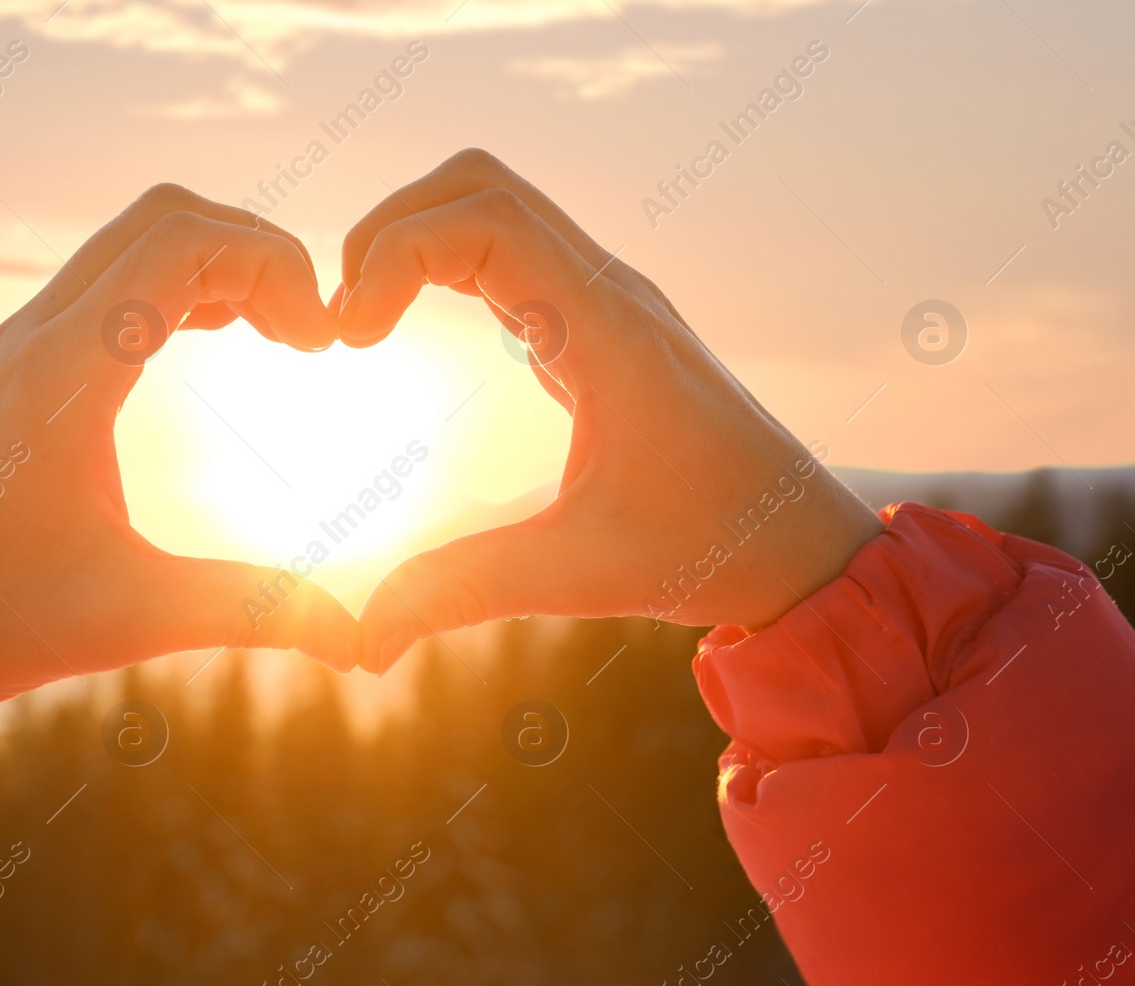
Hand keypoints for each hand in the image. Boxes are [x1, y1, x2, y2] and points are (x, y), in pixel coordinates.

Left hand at [0, 186, 358, 703]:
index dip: (274, 262)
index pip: (183, 242)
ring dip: (209, 266)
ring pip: (125, 249)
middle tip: (308, 330)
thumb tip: (357, 636)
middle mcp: (33, 339)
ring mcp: (12, 352)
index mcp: (64, 372)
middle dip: (253, 250)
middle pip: (160, 219)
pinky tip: (203, 345)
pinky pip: (99, 290)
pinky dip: (166, 291)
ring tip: (275, 334)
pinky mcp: (4, 378)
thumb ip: (251, 611)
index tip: (322, 341)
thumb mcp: (128, 616)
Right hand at [338, 150, 883, 672]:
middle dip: (392, 228)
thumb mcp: (581, 573)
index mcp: (608, 332)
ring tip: (366, 321)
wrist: (800, 541)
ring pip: (496, 206)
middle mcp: (608, 292)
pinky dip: (446, 265)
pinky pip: (512, 252)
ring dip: (417, 239)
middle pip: (480, 185)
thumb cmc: (709, 549)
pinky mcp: (598, 321)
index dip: (396, 253)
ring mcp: (606, 299)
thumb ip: (464, 592)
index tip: (351, 338)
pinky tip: (414, 332)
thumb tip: (362, 641)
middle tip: (344, 317)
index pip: (486, 221)